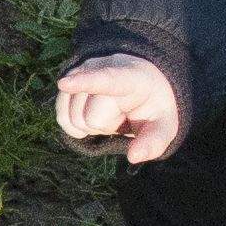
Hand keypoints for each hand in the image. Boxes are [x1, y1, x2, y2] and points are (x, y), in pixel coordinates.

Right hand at [54, 56, 182, 163]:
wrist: (142, 84)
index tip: (64, 84)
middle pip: (88, 118)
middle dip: (104, 126)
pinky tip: (89, 117)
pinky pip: (61, 116)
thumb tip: (134, 156)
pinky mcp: (67, 82)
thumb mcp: (164, 124)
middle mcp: (101, 68)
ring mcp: (80, 72)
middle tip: (121, 117)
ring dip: (89, 125)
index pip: (107, 80)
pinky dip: (74, 125)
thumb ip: (154, 141)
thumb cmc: (152, 107)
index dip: (85, 82)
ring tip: (107, 112)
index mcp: (131, 78)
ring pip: (71, 117)